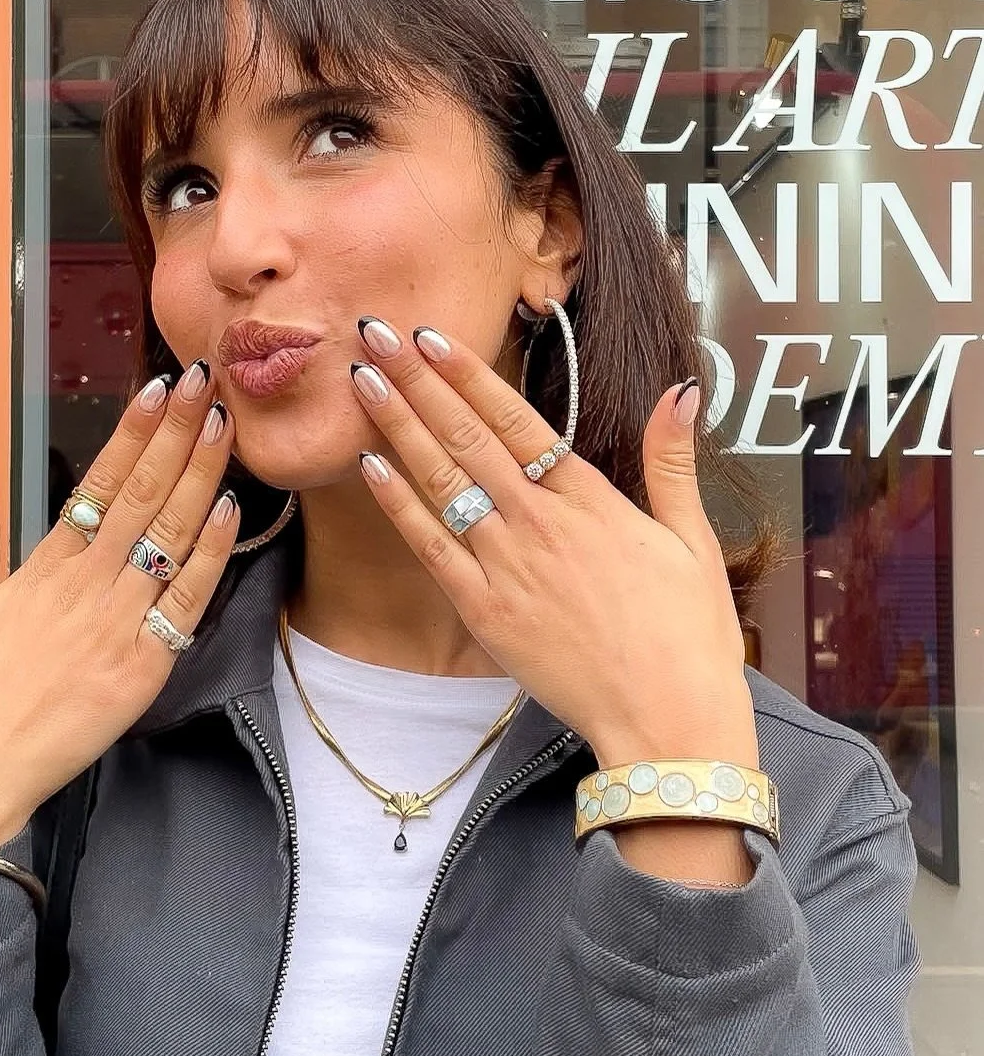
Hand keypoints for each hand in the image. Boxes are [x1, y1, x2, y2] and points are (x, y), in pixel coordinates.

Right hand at [0, 364, 239, 854]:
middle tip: (205, 382)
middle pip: (143, 496)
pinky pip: (185, 604)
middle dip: (177, 433)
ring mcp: (117, 627)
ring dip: (202, 477)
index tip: (157, 387)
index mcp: (42, 569)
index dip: (132, 432)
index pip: (97, 483)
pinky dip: (211, 557)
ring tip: (224, 425)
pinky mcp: (141, 671)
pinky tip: (232, 512)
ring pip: (171, 538)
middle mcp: (84, 588)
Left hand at [348, 319, 758, 775]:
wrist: (668, 722)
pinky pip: (431, 547)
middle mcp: (540, 523)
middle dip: (416, 381)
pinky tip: (370, 465)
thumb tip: (680, 391)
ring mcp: (507, 566)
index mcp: (590, 500)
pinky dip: (399, 504)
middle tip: (375, 333)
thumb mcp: (693, 541)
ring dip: (397, 426)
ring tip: (362, 381)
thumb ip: (672, 463)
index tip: (430, 336)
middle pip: (466, 437)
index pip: (516, 420)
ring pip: (441, 481)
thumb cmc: (689, 637)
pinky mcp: (485, 612)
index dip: (468, 374)